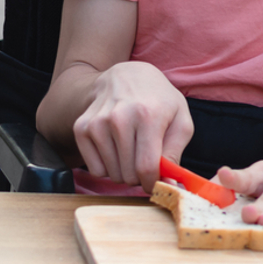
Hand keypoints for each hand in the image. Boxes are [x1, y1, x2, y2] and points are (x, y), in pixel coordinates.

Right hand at [72, 61, 193, 192]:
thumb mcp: (180, 121)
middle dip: (140, 176)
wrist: (127, 76)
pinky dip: (107, 166)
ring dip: (124, 170)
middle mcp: (120, 118)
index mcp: (148, 116)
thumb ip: (176, 154)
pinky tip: (116, 148)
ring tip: (132, 150)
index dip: (153, 182)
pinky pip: (96, 169)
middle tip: (145, 159)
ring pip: (112, 174)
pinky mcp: (82, 128)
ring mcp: (97, 123)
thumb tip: (170, 187)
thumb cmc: (159, 101)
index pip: (146, 167)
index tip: (156, 181)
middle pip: (129, 174)